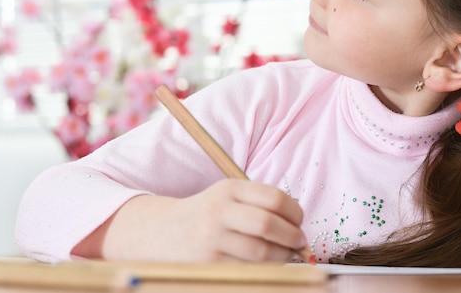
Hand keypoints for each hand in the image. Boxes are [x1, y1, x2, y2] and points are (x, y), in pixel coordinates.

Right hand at [75, 179, 307, 261]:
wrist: (160, 233)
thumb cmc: (207, 216)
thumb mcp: (229, 198)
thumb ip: (261, 205)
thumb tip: (299, 227)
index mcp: (228, 189)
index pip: (274, 198)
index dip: (295, 212)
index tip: (299, 222)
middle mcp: (218, 211)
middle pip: (268, 225)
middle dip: (292, 237)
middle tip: (299, 243)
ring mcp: (211, 240)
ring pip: (261, 253)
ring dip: (282, 258)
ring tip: (285, 256)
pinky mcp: (208, 265)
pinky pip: (248, 271)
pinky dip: (266, 271)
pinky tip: (268, 268)